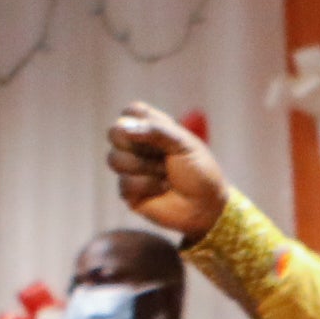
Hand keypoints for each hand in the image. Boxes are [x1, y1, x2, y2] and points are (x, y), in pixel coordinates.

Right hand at [106, 102, 223, 241]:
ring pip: (115, 159)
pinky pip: (125, 183)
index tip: (160, 133)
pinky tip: (161, 190)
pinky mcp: (128, 191)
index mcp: (152, 129)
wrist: (205, 206)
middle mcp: (137, 146)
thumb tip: (124, 127)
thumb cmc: (198, 171)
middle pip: (114, 133)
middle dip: (138, 146)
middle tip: (162, 155)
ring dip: (145, 167)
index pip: (130, 112)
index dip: (138, 120)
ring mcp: (131, 168)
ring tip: (165, 174)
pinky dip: (148, 186)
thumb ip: (156, 131)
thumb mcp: (183, 144)